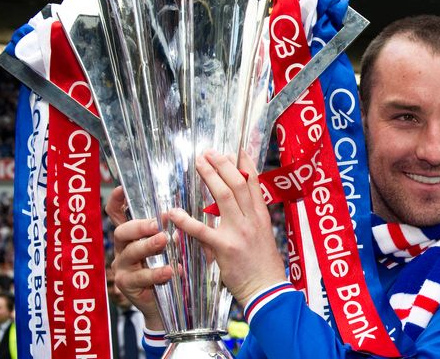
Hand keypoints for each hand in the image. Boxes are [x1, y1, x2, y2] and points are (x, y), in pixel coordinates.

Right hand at [105, 187, 172, 330]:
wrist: (169, 303)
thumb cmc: (172, 268)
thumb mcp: (175, 247)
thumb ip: (176, 232)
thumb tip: (183, 215)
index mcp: (133, 236)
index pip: (117, 215)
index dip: (116, 201)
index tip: (120, 189)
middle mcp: (123, 249)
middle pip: (122, 231)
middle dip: (138, 226)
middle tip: (156, 224)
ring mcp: (123, 267)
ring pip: (130, 253)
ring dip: (148, 246)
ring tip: (164, 241)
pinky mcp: (127, 284)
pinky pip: (140, 277)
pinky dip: (156, 272)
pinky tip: (171, 270)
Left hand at [168, 151, 286, 305]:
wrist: (267, 289)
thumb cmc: (263, 265)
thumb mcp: (262, 236)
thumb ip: (248, 220)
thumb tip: (235, 206)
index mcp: (261, 216)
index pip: (254, 183)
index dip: (245, 164)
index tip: (236, 149)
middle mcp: (252, 219)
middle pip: (238, 183)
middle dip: (223, 164)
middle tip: (208, 152)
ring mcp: (239, 232)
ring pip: (224, 196)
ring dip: (210, 177)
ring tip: (198, 164)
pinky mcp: (225, 248)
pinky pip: (203, 230)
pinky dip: (186, 220)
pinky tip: (173, 212)